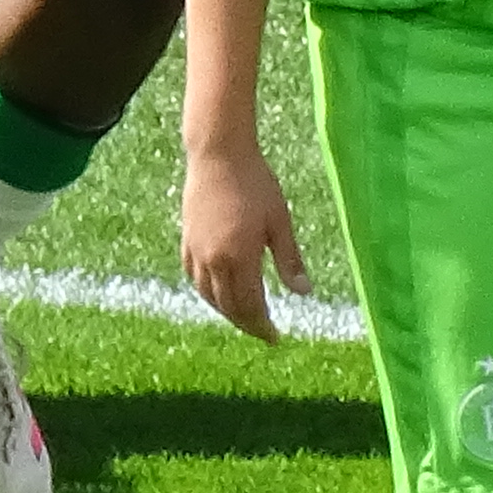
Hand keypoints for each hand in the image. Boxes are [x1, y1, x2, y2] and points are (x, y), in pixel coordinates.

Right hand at [181, 130, 309, 344]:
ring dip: (227, 312)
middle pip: (228, 307)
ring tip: (244, 317)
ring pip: (208, 296)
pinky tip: (218, 293)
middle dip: (247, 324)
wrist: (219, 154)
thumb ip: (290, 260)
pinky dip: (207, 293)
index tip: (275, 337)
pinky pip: (195, 278)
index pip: (250, 306)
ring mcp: (196, 252)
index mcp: (239, 258)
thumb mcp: (280, 222)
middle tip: (263, 332)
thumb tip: (305, 293)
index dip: (263, 326)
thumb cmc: (256, 184)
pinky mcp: (187, 241)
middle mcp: (213, 261)